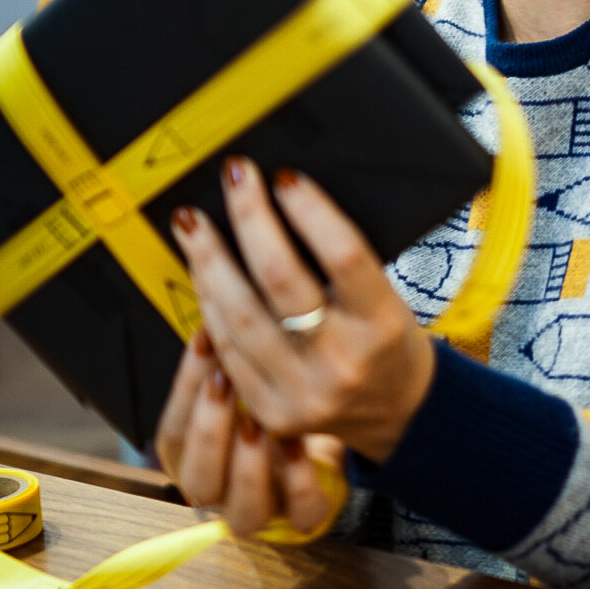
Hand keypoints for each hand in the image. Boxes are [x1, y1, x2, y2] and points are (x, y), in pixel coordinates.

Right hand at [154, 327, 342, 536]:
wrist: (335, 425)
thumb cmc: (279, 394)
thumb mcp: (248, 373)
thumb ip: (227, 351)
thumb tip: (216, 290)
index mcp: (195, 457)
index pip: (174, 433)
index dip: (185, 389)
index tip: (205, 342)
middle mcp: (223, 490)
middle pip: (197, 482)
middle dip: (208, 431)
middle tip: (225, 384)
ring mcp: (263, 509)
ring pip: (242, 513)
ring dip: (247, 466)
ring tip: (259, 423)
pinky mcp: (304, 517)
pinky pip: (299, 513)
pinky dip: (298, 481)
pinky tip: (299, 443)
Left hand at [168, 157, 435, 463]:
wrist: (397, 411)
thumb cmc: (387, 338)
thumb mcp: (387, 297)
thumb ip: (341, 261)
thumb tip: (281, 200)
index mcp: (383, 325)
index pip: (344, 255)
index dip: (310, 210)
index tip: (285, 177)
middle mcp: (344, 361)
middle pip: (280, 278)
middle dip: (249, 218)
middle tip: (233, 177)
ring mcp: (304, 392)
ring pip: (239, 314)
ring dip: (209, 259)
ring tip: (193, 222)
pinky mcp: (272, 410)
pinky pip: (226, 348)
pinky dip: (210, 303)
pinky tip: (201, 271)